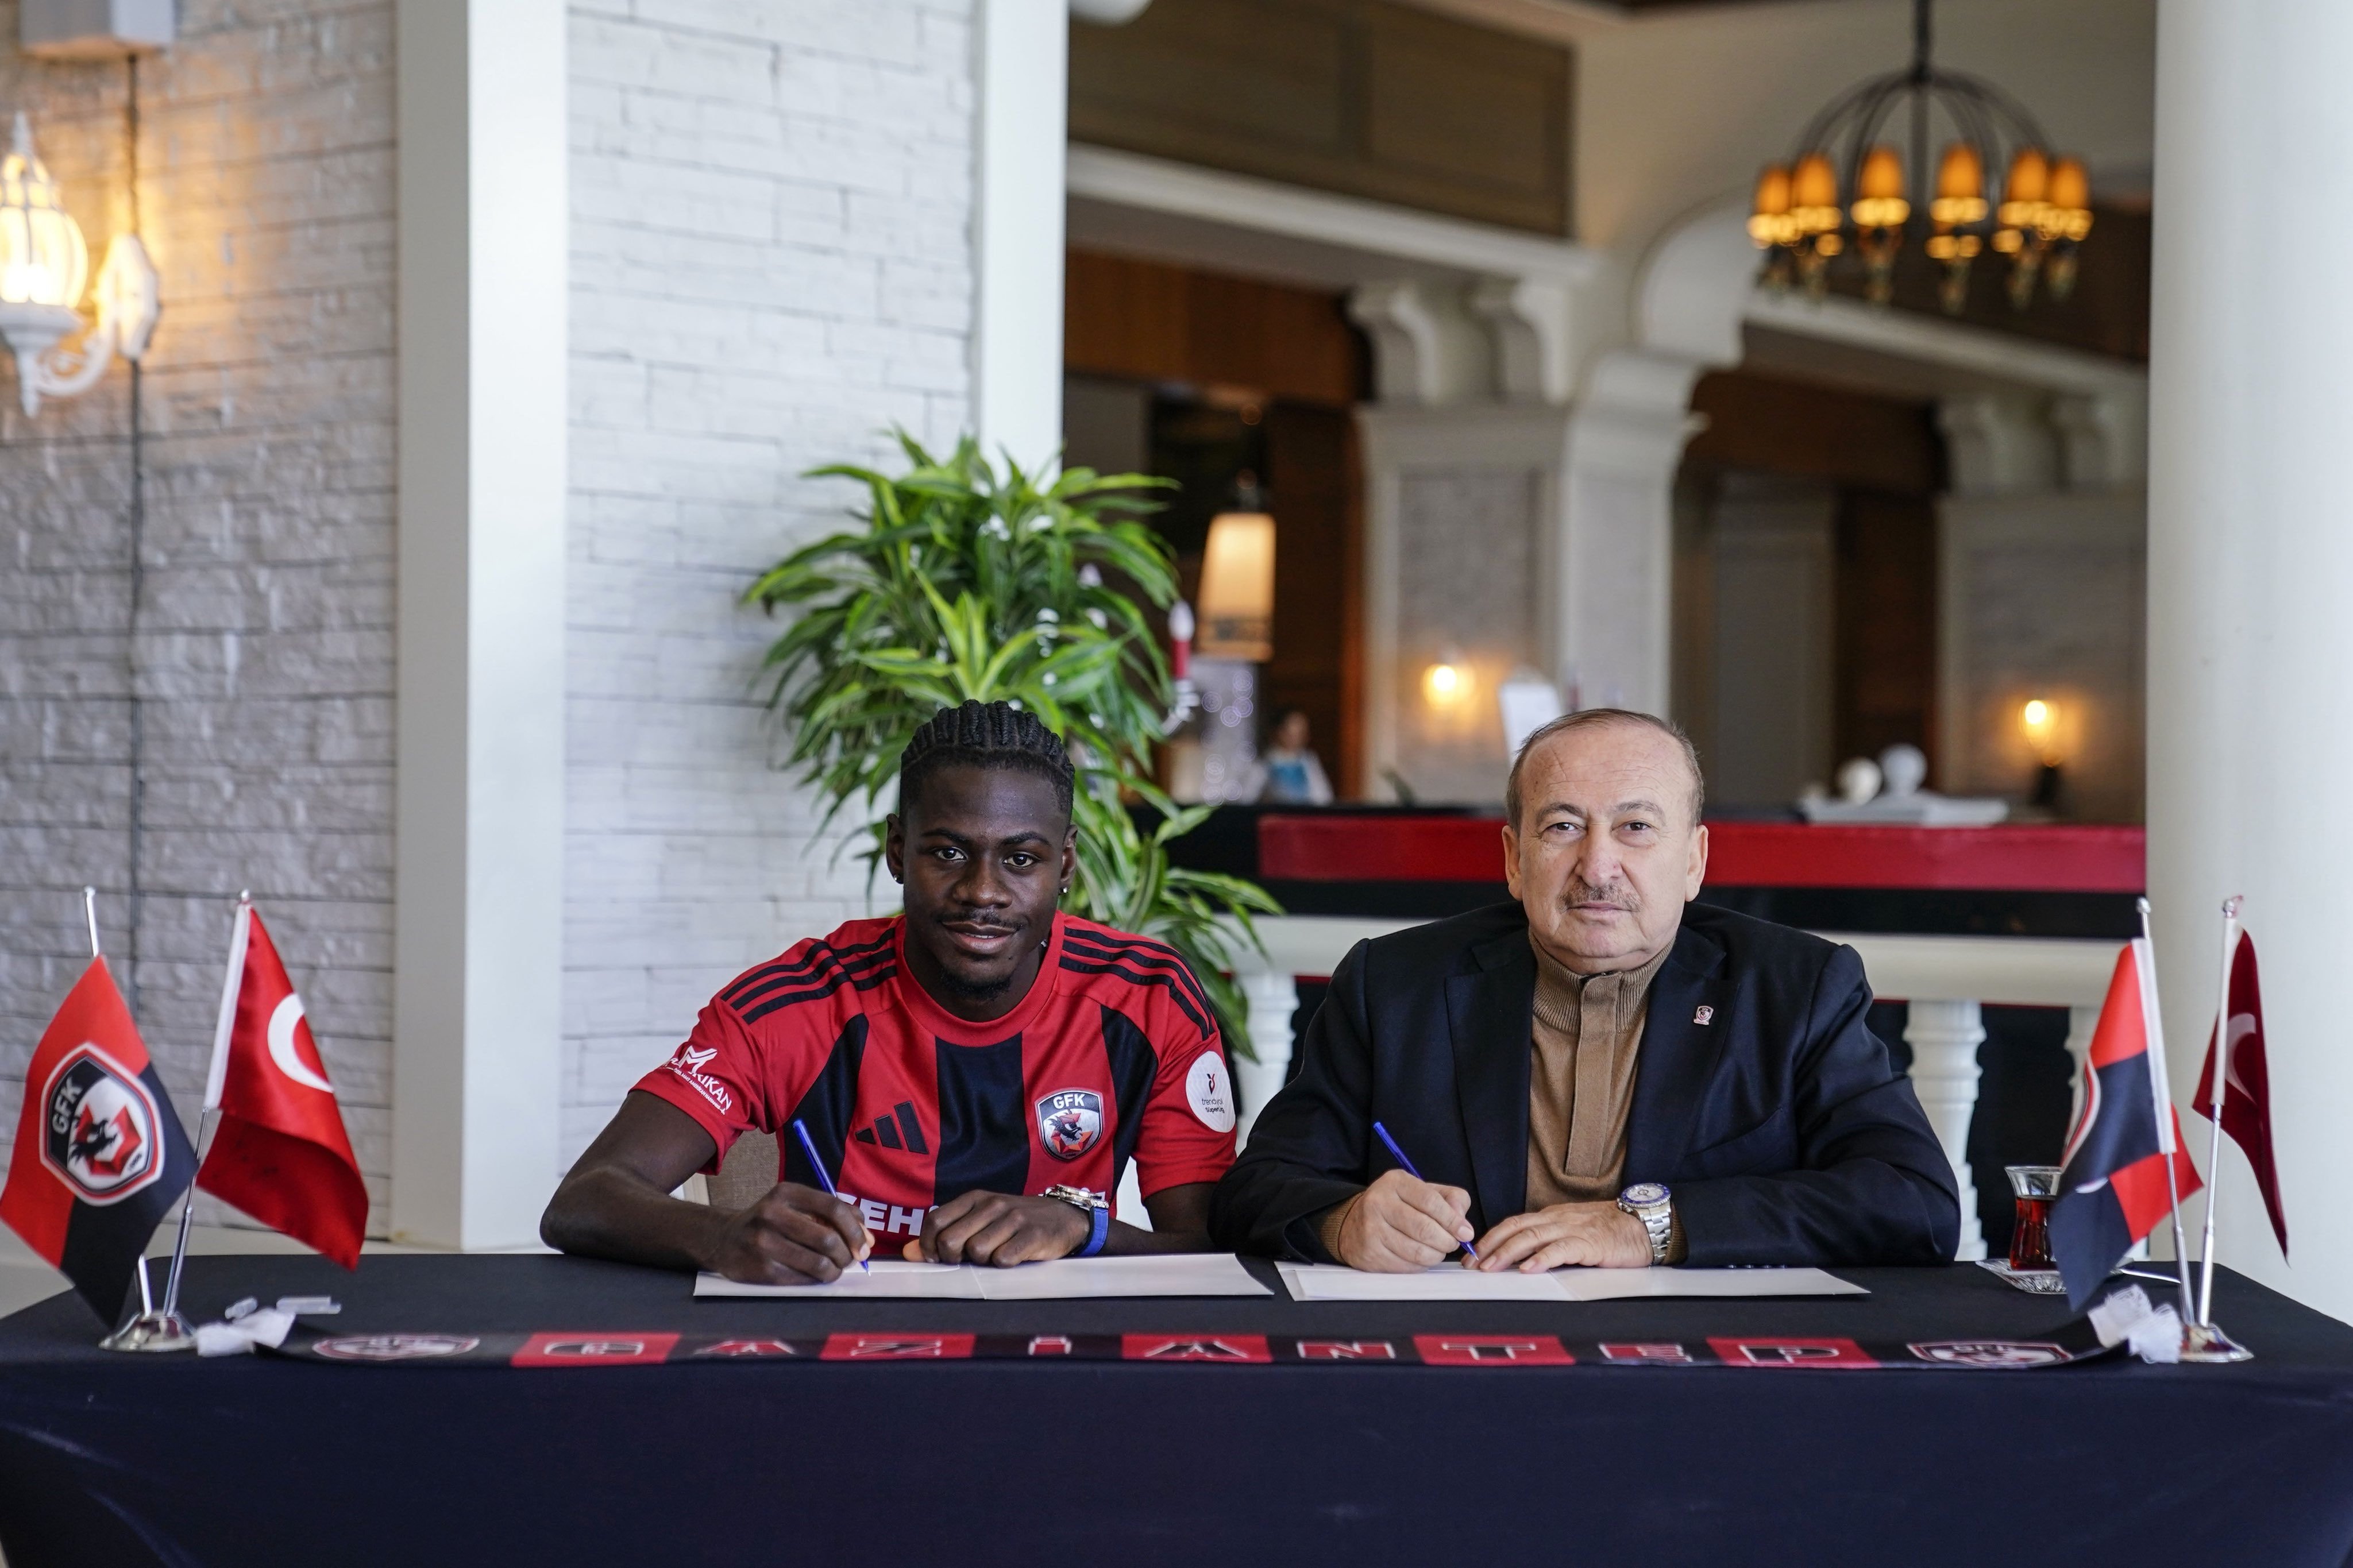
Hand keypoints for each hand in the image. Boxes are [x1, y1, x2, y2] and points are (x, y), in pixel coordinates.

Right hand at [705, 1183, 871, 1283]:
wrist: (724, 1239)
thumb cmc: (770, 1221)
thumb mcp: (796, 1205)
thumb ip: (832, 1215)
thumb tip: (867, 1238)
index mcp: (786, 1193)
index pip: (832, 1207)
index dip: (855, 1229)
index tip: (865, 1244)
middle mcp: (772, 1214)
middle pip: (828, 1238)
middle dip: (847, 1254)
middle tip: (851, 1259)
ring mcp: (764, 1243)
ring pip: (818, 1263)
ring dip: (835, 1270)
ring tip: (835, 1269)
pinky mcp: (761, 1269)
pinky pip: (802, 1279)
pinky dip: (817, 1279)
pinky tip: (816, 1275)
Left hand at [909, 1191, 1091, 1265]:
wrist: (1063, 1218)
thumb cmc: (1015, 1222)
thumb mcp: (979, 1220)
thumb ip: (945, 1233)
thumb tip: (909, 1253)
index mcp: (975, 1198)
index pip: (935, 1221)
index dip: (929, 1245)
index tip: (938, 1257)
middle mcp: (992, 1204)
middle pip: (951, 1240)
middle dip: (953, 1258)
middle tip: (967, 1259)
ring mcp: (1014, 1218)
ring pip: (976, 1252)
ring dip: (982, 1262)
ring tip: (994, 1254)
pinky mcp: (1032, 1235)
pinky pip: (1003, 1259)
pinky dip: (1004, 1264)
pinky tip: (1012, 1257)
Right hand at [1333, 1169, 1474, 1271]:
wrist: (1354, 1223)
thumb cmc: (1397, 1207)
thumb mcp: (1424, 1192)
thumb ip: (1451, 1200)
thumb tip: (1463, 1226)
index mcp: (1396, 1182)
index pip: (1431, 1201)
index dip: (1453, 1220)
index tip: (1465, 1233)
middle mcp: (1379, 1202)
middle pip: (1425, 1229)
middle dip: (1447, 1241)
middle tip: (1452, 1243)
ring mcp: (1372, 1229)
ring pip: (1417, 1252)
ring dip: (1435, 1255)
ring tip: (1436, 1250)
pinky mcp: (1370, 1253)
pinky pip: (1406, 1267)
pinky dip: (1419, 1266)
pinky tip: (1419, 1257)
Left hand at [1473, 1201, 1651, 1271]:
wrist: (1643, 1225)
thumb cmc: (1609, 1231)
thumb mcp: (1572, 1231)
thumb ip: (1550, 1240)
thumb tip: (1521, 1258)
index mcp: (1551, 1217)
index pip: (1513, 1224)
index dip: (1490, 1238)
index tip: (1472, 1255)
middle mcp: (1557, 1219)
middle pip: (1515, 1228)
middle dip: (1490, 1246)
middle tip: (1472, 1264)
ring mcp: (1572, 1229)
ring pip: (1532, 1237)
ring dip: (1508, 1253)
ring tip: (1491, 1267)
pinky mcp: (1590, 1243)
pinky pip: (1561, 1249)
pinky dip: (1542, 1259)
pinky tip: (1529, 1269)